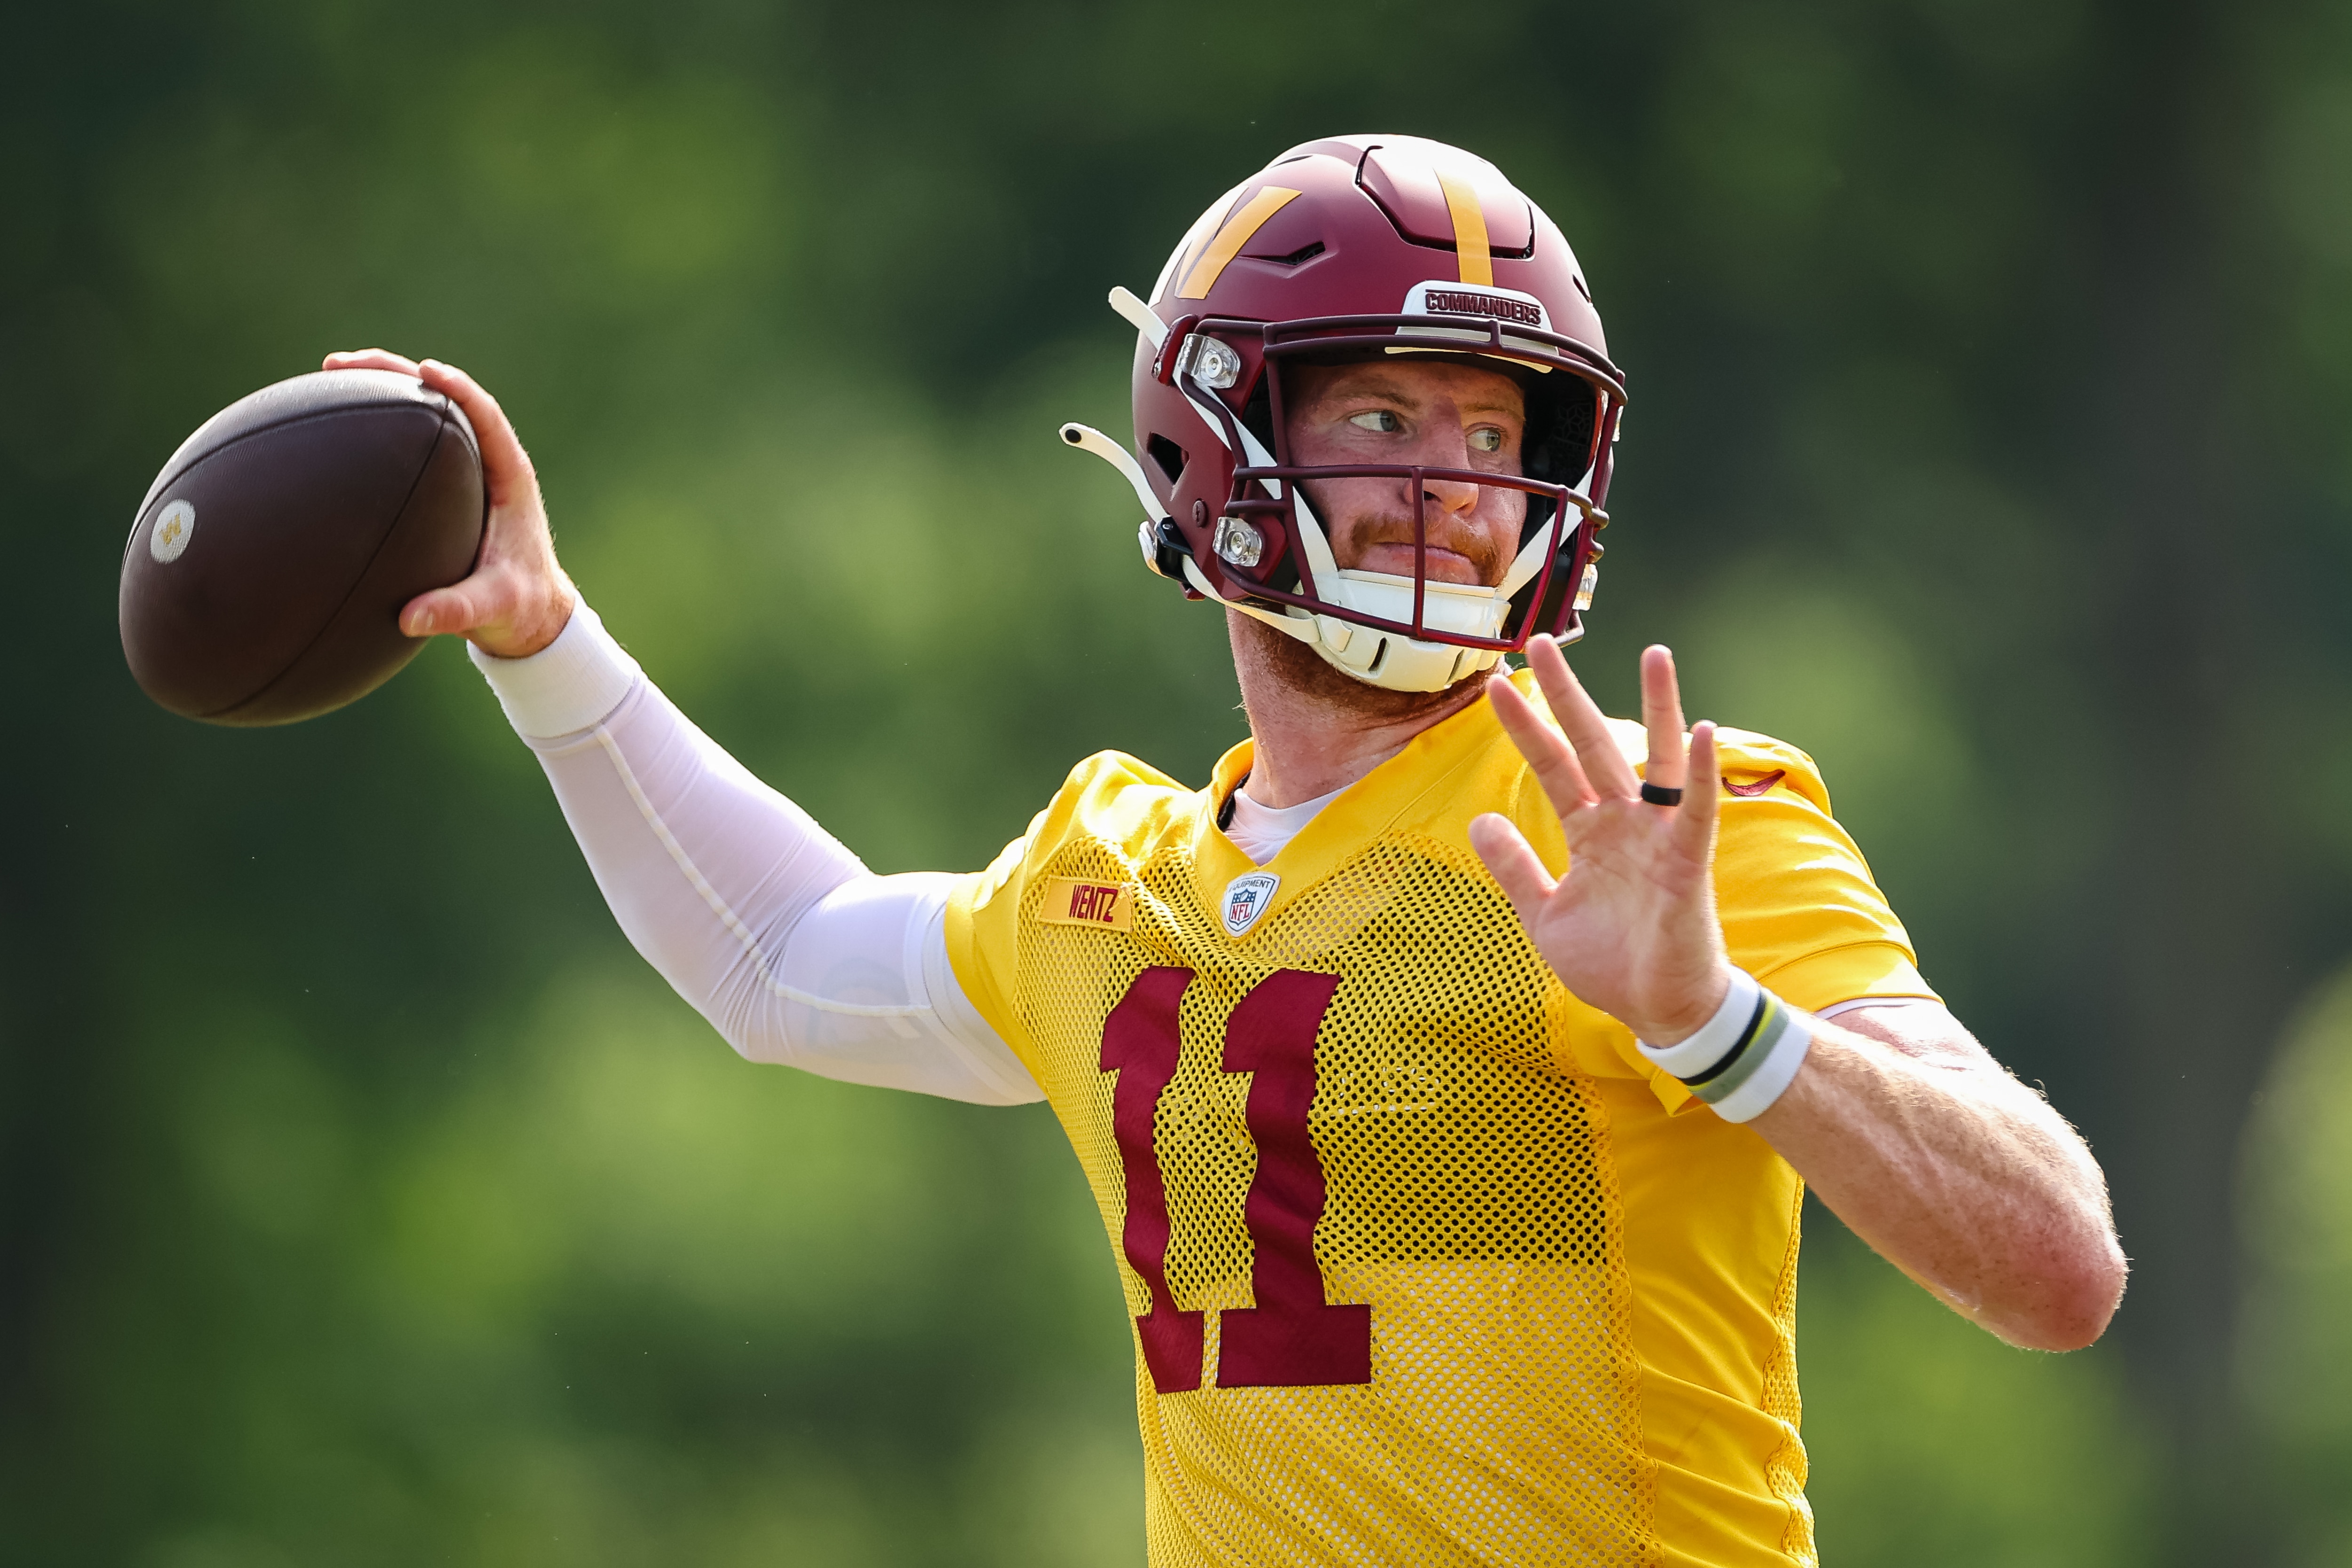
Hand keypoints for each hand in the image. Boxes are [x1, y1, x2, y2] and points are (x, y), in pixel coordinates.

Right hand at [321, 349, 576, 658]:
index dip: (458, 389)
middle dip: (396, 373)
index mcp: (509, 479)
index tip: (425, 371)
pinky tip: (337, 421)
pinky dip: (379, 425)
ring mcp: (467, 470)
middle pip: (444, 399)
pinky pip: (412, 442)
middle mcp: (489, 464)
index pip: (485, 416)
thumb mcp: (492, 609)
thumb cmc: (520, 607)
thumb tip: (411, 618)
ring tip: (329, 373)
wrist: (530, 616)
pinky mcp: (447, 484)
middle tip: (340, 364)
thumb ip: (456, 611)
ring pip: (425, 413)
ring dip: (382, 389)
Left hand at [1468, 638, 1732, 1044]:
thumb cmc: (1611, 962)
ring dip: (1659, 706)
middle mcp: (1624, 821)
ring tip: (1654, 653)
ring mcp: (1660, 836)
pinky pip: (1698, 810)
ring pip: (1659, 759)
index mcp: (1589, 831)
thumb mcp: (1544, 914)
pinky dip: (1703, 773)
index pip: (1552, 766)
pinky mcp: (1689, 861)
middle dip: (1568, 695)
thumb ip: (1515, 867)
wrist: (1658, 1009)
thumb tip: (1478, 821)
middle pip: (1593, 744)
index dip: (1525, 727)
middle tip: (1542, 640)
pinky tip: (1701, 729)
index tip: (1496, 685)